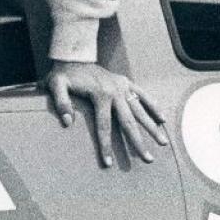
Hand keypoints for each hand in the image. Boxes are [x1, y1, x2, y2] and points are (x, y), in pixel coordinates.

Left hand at [44, 60, 168, 167]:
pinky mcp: (126, 82)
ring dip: (152, 127)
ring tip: (163, 142)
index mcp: (100, 95)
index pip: (104, 126)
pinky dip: (153, 106)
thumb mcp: (56, 84)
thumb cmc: (64, 74)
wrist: (74, 56)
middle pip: (129, 121)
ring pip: (141, 110)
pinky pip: (143, 95)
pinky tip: (162, 119)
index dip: (106, 145)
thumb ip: (61, 102)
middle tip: (148, 159)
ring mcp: (122, 86)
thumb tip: (67, 122)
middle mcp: (115, 91)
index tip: (109, 163)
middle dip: (138, 142)